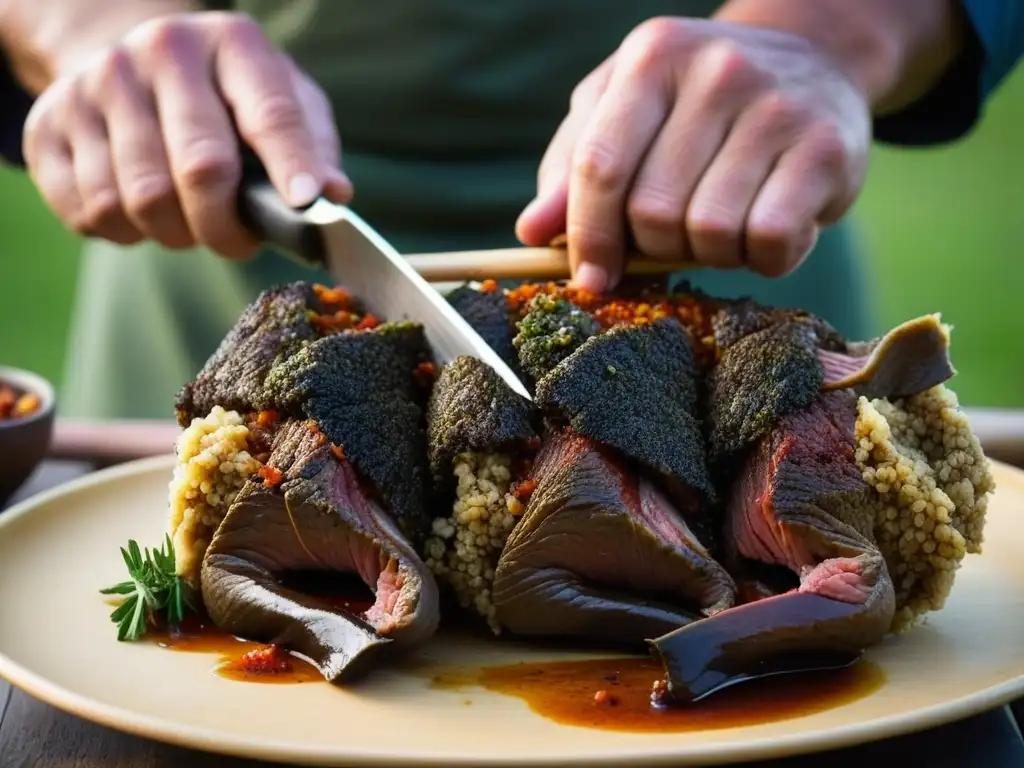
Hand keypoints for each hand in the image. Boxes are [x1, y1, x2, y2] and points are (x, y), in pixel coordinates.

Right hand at [23, 11, 349, 258]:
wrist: (132, 68)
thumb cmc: (227, 98)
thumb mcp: (283, 101)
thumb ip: (312, 146)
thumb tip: (334, 196)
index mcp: (231, 44)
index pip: (269, 114)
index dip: (292, 165)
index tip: (305, 203)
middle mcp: (160, 52)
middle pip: (200, 169)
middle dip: (226, 227)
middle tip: (236, 241)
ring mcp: (96, 84)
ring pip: (141, 201)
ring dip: (173, 234)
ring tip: (187, 221)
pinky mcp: (48, 123)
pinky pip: (91, 212)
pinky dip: (124, 234)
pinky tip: (139, 213)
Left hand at [516, 17, 870, 292]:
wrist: (813, 58)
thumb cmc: (696, 100)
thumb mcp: (623, 109)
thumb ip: (573, 166)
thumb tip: (531, 233)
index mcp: (651, 58)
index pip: (600, 165)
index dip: (588, 234)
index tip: (591, 278)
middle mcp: (717, 72)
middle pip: (652, 211)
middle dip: (655, 243)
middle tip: (676, 231)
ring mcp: (776, 107)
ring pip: (708, 231)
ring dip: (708, 251)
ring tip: (723, 222)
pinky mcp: (827, 148)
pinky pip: (769, 240)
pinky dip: (760, 258)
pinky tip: (764, 232)